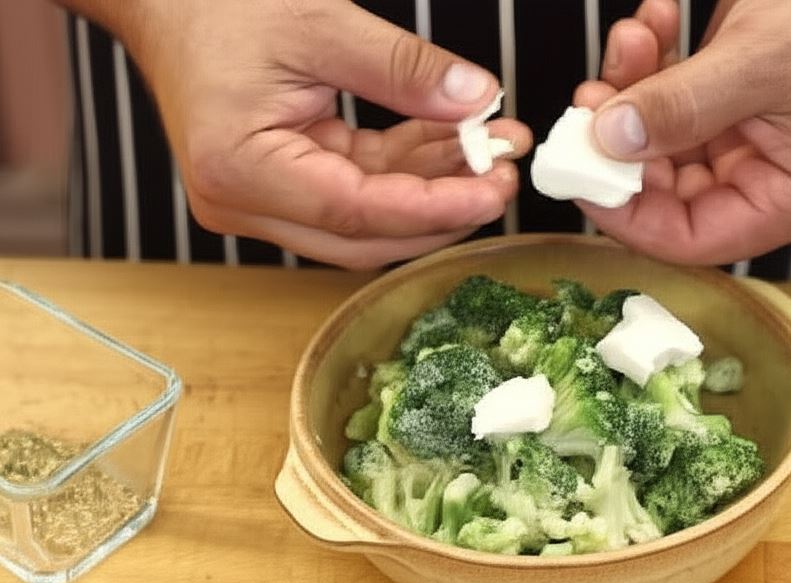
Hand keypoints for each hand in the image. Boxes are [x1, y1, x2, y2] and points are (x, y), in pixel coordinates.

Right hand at [67, 0, 530, 268]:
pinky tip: (455, 145)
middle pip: (366, 234)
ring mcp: (262, 202)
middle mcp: (245, 203)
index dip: (434, 206)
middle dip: (443, 207)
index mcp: (239, 169)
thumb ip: (403, 69)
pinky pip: (358, 192)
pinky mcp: (282, 189)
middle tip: (504, 175)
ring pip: (368, 219)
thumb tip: (477, 100)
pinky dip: (407, 172)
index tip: (494, 188)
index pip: (355, 210)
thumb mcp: (318, 24)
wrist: (168, 4)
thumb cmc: (217, 7)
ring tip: (493, 151)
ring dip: (433, 189)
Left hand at [575, 0, 790, 264]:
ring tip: (631, 37)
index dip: (627, 212)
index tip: (580, 172)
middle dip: (621, 138)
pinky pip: (671, 102)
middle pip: (665, 187)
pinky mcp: (729, 107)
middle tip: (591, 97)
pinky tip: (653, 23)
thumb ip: (682, 106)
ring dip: (632, 89)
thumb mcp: (761, 61)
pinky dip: (652, 65)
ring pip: (659, 140)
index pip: (690, 237)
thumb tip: (610, 141)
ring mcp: (746, 143)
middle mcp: (768, 181)